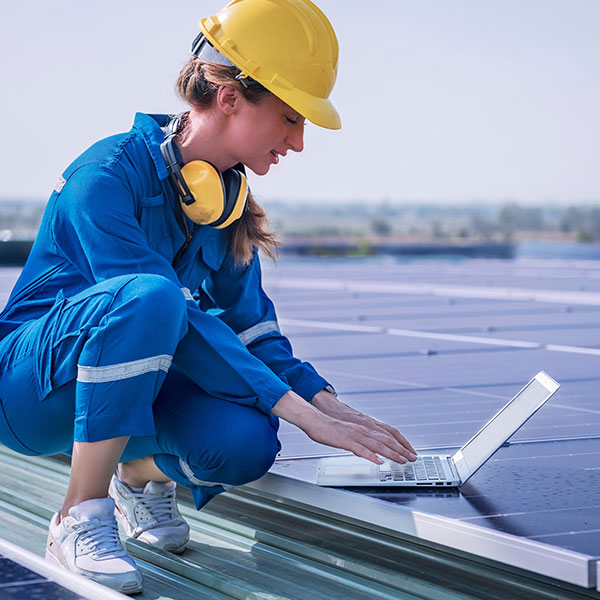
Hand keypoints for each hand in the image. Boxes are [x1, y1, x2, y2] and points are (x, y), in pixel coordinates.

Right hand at [272, 391, 416, 464]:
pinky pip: (360, 449)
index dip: (402, 442)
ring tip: (402, 460)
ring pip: (377, 444)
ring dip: (391, 453)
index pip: (390, 433)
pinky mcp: (345, 440)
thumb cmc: (331, 425)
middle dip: (402, 449)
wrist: (316, 419)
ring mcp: (355, 434)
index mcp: (366, 425)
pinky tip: (378, 461)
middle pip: (387, 439)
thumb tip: (373, 447)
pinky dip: (370, 455)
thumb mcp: (352, 430)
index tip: (411, 450)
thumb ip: (364, 438)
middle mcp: (364, 428)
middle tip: (413, 458)